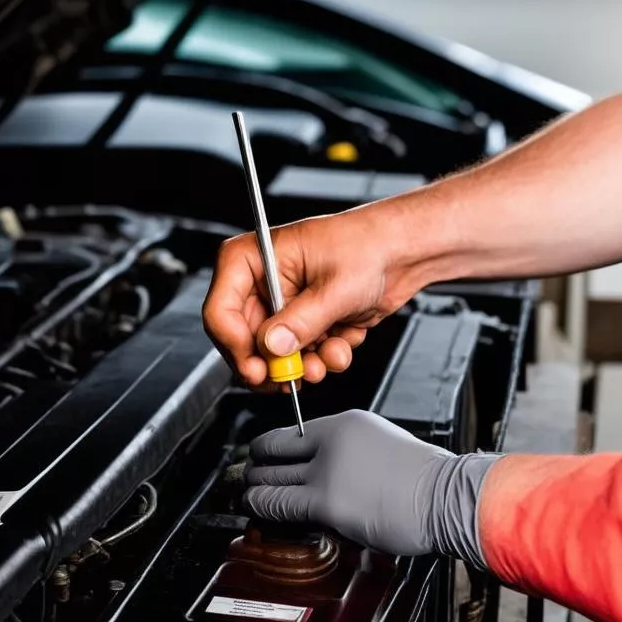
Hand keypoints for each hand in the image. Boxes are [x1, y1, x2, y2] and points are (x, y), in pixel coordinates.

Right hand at [203, 206, 417, 386]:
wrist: (401, 251)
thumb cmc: (368, 244)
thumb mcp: (334, 287)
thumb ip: (301, 322)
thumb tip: (272, 348)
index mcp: (253, 257)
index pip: (220, 309)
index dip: (236, 345)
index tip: (258, 367)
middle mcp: (262, 283)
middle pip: (243, 340)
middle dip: (275, 363)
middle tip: (291, 377)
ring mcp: (282, 305)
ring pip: (274, 354)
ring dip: (304, 364)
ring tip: (329, 357)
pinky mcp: (303, 322)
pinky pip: (300, 355)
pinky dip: (323, 357)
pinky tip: (342, 342)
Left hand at [243, 409, 499, 566]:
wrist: (449, 496)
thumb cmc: (426, 482)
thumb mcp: (380, 448)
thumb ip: (349, 455)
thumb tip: (321, 473)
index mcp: (345, 423)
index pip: (290, 433)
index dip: (268, 450)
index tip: (260, 462)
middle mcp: (331, 439)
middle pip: (272, 450)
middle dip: (252, 468)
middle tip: (242, 479)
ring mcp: (328, 469)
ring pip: (270, 476)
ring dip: (251, 487)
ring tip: (243, 496)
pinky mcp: (327, 499)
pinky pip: (279, 501)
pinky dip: (260, 505)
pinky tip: (253, 509)